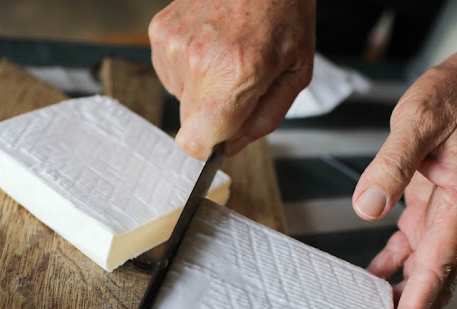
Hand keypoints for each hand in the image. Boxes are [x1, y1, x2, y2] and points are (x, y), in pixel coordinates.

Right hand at [148, 0, 314, 159]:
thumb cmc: (285, 11)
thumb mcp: (296, 73)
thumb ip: (263, 120)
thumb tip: (229, 147)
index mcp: (235, 76)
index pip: (194, 143)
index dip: (209, 146)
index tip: (223, 135)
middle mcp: (198, 61)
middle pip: (189, 123)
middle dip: (214, 114)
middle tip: (239, 81)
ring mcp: (174, 43)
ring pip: (180, 96)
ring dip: (203, 87)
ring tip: (227, 54)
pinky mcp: (160, 31)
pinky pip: (170, 72)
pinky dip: (189, 66)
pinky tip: (211, 42)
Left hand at [353, 53, 456, 308]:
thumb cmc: (449, 100)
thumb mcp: (416, 122)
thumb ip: (392, 163)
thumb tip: (367, 205)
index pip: (438, 267)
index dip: (416, 308)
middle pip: (436, 279)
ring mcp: (444, 214)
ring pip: (425, 269)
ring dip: (401, 295)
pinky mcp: (429, 207)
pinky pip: (411, 248)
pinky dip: (392, 266)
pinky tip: (371, 277)